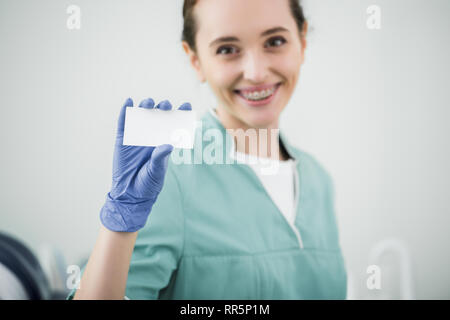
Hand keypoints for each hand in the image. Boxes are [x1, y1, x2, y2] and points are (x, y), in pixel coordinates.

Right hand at [100, 97, 191, 231]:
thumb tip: (168, 144)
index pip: (174, 125)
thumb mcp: (157, 171)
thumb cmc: (148, 183)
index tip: (187, 105)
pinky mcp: (122, 139)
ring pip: (142, 116)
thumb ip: (160, 157)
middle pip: (158, 116)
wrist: (129, 194)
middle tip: (166, 106)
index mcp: (164, 142)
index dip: (181, 114)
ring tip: (149, 103)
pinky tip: (129, 101)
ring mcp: (136, 136)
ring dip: (146, 106)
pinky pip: (123, 122)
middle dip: (163, 108)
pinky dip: (125, 111)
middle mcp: (151, 136)